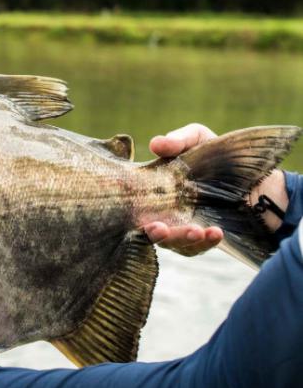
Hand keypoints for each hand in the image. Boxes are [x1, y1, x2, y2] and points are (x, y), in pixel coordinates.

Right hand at [145, 123, 223, 255]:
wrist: (250, 171)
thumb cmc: (213, 153)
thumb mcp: (195, 139)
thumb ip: (177, 141)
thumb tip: (155, 144)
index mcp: (152, 192)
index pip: (137, 209)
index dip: (138, 217)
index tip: (151, 221)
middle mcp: (162, 214)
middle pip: (153, 232)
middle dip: (157, 234)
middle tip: (162, 230)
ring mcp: (182, 228)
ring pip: (176, 244)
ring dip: (183, 239)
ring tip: (198, 231)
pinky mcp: (202, 238)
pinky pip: (198, 248)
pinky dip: (205, 243)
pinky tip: (216, 233)